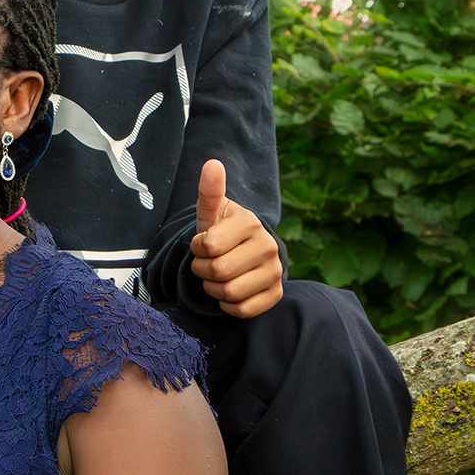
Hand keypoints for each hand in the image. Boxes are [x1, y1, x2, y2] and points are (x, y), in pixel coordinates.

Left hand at [188, 160, 284, 318]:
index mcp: (250, 223)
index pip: (208, 246)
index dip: (197, 249)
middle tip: (206, 263)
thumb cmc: (220, 231)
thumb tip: (212, 163)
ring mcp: (276, 272)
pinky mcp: (277, 295)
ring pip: (229, 293)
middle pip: (218, 271)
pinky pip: (242, 310)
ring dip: (212, 289)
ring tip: (216, 277)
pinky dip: (227, 306)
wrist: (242, 253)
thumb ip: (209, 191)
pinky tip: (228, 292)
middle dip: (202, 270)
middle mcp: (269, 246)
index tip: (202, 244)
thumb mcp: (211, 213)